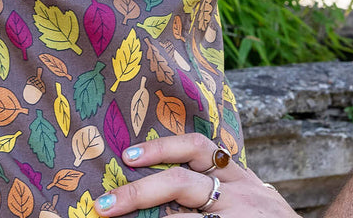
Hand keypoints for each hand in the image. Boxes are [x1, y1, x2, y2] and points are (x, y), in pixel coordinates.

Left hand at [91, 132, 300, 217]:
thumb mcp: (249, 197)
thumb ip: (213, 184)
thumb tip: (160, 188)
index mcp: (239, 176)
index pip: (197, 147)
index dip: (161, 147)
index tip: (128, 155)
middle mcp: (242, 194)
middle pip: (181, 182)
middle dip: (138, 192)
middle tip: (104, 205)